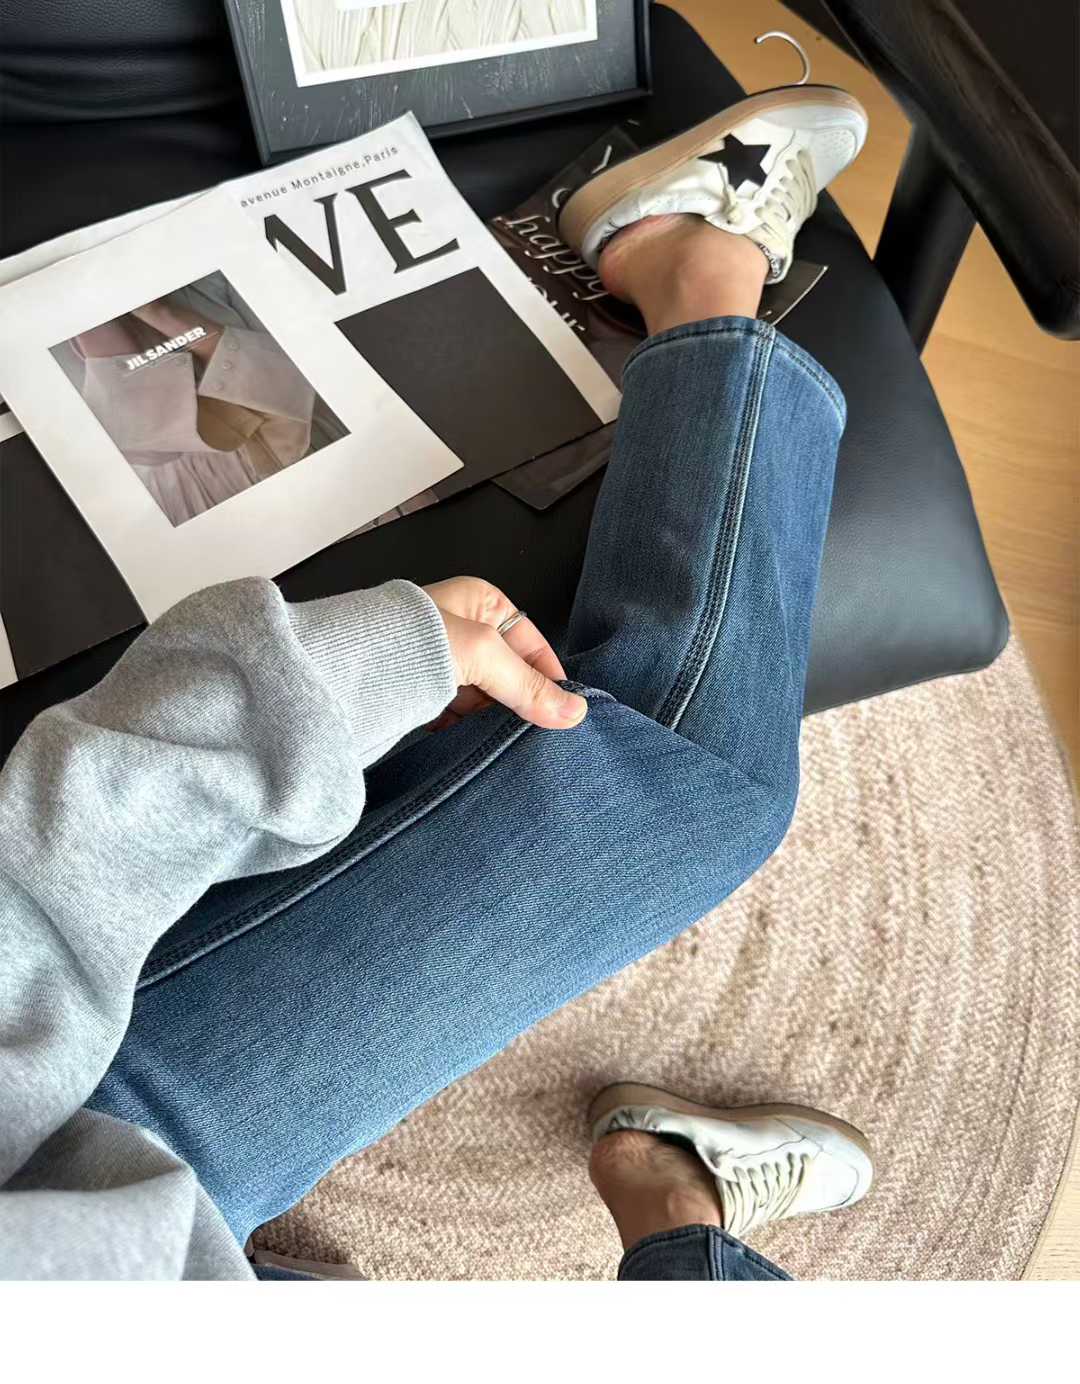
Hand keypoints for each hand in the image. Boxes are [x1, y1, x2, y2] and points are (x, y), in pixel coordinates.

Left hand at [423, 577, 587, 730]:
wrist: (344, 669)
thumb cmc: (407, 639)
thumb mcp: (484, 654)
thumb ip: (528, 686)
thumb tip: (572, 711)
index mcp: (480, 601)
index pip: (530, 643)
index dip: (547, 676)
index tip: (562, 711)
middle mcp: (460, 629)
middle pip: (507, 674)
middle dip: (519, 702)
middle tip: (534, 732)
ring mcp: (439, 662)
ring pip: (482, 698)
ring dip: (491, 721)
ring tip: (501, 741)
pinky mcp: (419, 693)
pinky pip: (455, 716)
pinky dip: (465, 731)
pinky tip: (472, 745)